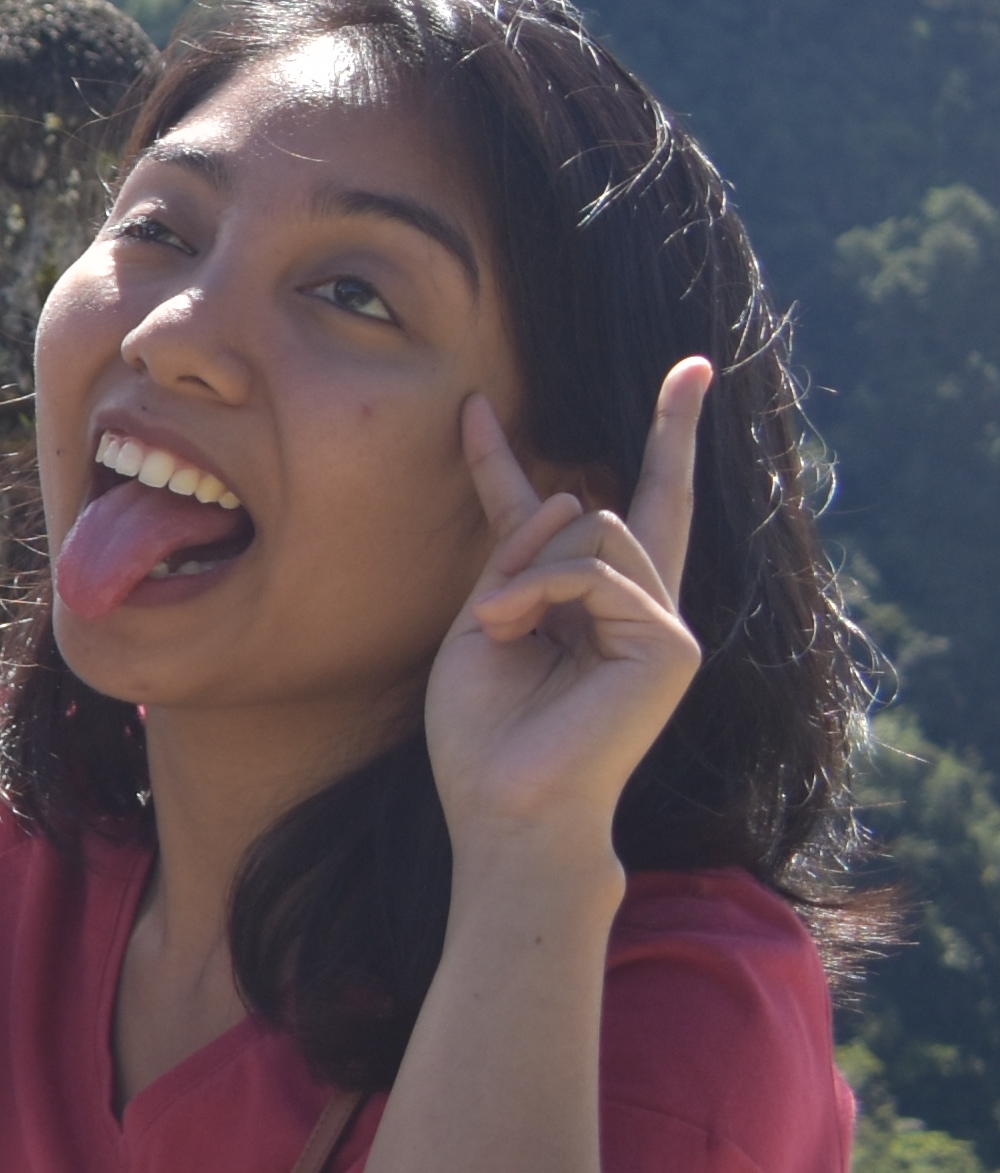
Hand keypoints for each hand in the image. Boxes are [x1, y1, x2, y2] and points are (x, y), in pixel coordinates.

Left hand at [426, 359, 707, 865]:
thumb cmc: (483, 731)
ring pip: (595, 525)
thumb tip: (571, 484)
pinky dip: (538, 592)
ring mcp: (665, 625)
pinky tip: (518, 633)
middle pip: (619, 499)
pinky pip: (592, 569)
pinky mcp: (669, 643)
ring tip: (502, 631)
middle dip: (548, 512)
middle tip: (504, 610)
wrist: (503, 804)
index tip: (689, 368)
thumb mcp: (487, 616)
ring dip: (525, 571)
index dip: (656, 432)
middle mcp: (644, 609)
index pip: (622, 504)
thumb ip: (522, 552)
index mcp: (598, 606)